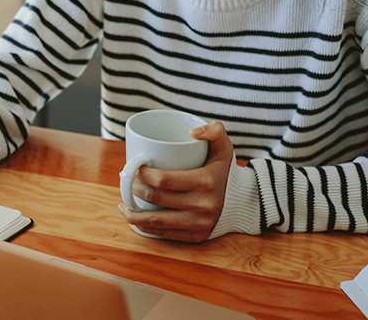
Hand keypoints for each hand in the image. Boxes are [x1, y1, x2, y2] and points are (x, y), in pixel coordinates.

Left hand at [117, 121, 234, 241]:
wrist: (244, 201)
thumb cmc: (225, 170)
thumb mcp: (224, 146)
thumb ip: (214, 130)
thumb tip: (192, 132)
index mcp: (206, 182)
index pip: (164, 180)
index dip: (142, 174)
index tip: (134, 168)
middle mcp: (203, 206)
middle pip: (156, 199)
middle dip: (134, 189)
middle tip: (127, 181)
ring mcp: (199, 224)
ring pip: (155, 221)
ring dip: (133, 213)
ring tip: (123, 202)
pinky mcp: (196, 236)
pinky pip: (164, 234)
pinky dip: (145, 227)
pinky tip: (135, 218)